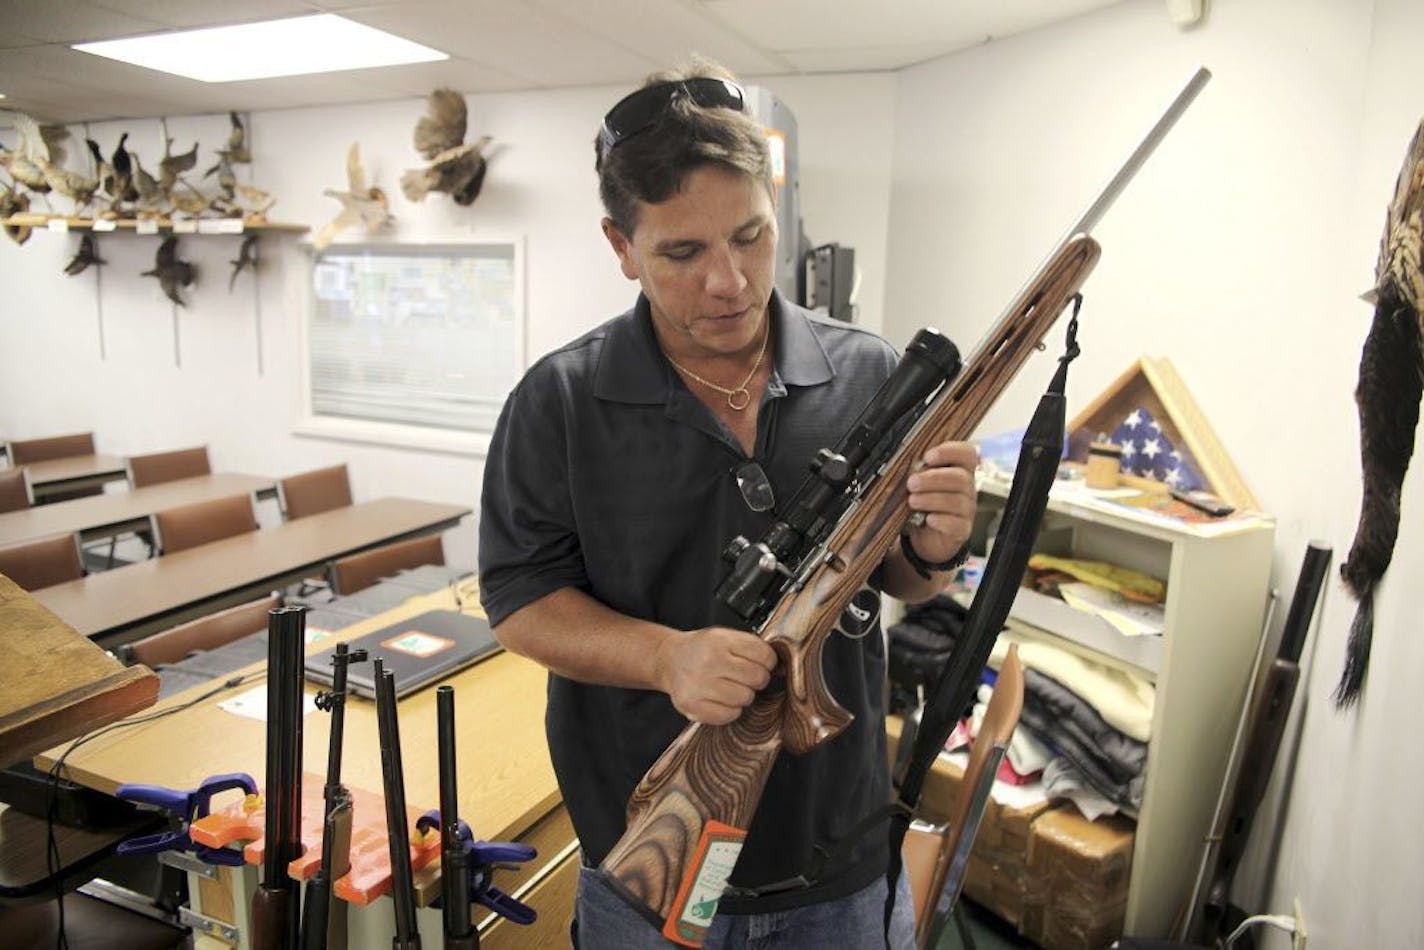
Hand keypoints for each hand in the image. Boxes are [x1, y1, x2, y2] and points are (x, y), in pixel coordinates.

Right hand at [654, 627, 776, 724]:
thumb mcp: (726, 638)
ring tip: (730, 687)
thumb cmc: (703, 650)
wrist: (669, 660)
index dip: (768, 662)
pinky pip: (730, 715)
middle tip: (744, 677)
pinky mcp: (693, 706)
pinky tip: (721, 699)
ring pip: (745, 698)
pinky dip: (731, 710)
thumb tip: (784, 668)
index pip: (764, 655)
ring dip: (743, 695)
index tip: (761, 663)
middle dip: (756, 679)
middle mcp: (708, 662)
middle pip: (757, 678)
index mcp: (720, 641)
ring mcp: (699, 685)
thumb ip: (753, 648)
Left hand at [904, 440, 977, 562]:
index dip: (950, 451)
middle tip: (911, 483)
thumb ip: (918, 472)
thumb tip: (907, 466)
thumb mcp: (921, 485)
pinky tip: (929, 518)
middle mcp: (967, 489)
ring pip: (957, 501)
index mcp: (960, 471)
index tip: (928, 456)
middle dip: (933, 479)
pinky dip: (942, 520)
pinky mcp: (962, 529)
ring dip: (932, 499)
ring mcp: (967, 510)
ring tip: (912, 501)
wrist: (926, 535)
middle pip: (960, 478)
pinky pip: (957, 524)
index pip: (966, 454)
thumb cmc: (924, 502)